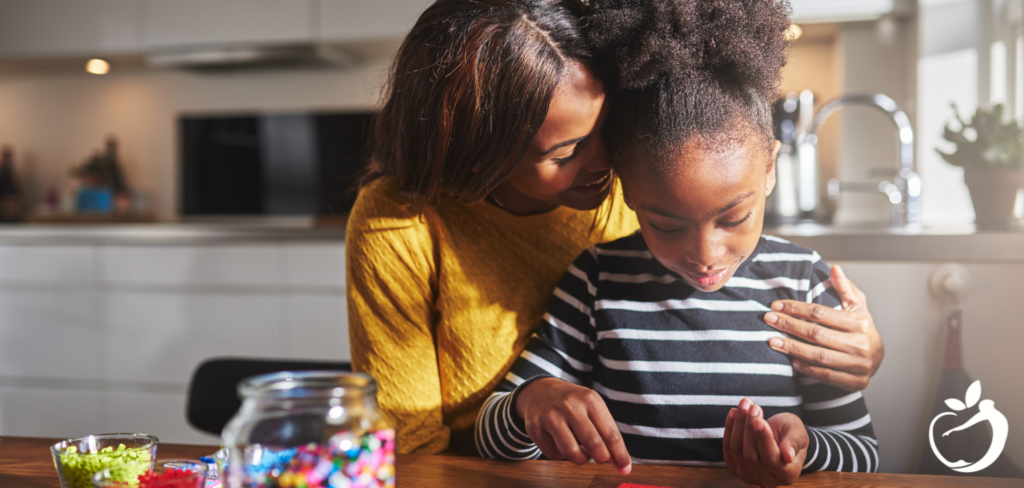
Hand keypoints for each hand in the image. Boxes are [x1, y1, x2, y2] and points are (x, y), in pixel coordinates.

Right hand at [515, 377, 631, 473]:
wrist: (540, 391)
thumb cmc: (574, 404)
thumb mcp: (592, 409)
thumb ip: (607, 433)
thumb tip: (621, 465)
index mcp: (590, 399)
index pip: (610, 433)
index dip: (620, 455)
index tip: (625, 468)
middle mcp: (570, 405)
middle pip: (593, 444)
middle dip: (602, 458)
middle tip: (601, 459)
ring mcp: (551, 416)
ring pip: (572, 453)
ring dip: (581, 459)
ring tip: (581, 452)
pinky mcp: (535, 427)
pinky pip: (554, 455)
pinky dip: (561, 455)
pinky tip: (561, 443)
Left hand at [723, 398, 807, 486]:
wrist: (781, 436)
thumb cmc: (792, 434)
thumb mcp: (798, 433)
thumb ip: (793, 442)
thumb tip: (788, 456)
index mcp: (788, 474)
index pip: (771, 459)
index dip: (763, 439)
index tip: (759, 420)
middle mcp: (768, 481)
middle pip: (751, 456)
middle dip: (749, 428)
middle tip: (753, 406)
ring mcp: (750, 477)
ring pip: (737, 451)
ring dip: (738, 425)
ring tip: (745, 405)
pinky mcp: (736, 468)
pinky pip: (728, 450)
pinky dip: (729, 429)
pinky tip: (733, 413)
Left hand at [764, 265, 883, 390]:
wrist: (877, 357)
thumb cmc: (861, 327)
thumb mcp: (857, 305)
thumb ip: (844, 288)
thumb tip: (834, 268)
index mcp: (859, 322)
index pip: (820, 313)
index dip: (796, 308)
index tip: (776, 305)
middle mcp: (860, 344)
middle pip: (816, 334)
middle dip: (789, 326)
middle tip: (769, 320)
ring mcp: (859, 365)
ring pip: (819, 356)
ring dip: (793, 349)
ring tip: (773, 341)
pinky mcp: (856, 382)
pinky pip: (827, 376)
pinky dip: (808, 369)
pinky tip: (793, 361)